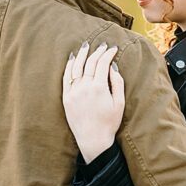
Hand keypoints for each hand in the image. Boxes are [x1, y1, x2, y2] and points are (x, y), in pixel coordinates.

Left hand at [62, 42, 123, 163]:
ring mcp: (73, 92)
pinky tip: (72, 59)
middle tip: (102, 45)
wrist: (93, 139)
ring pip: (76, 67)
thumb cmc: (109, 123)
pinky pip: (66, 77)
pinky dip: (69, 66)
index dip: (108, 54)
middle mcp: (84, 87)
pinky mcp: (66, 97)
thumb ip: (117, 83)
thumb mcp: (119, 103)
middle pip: (89, 63)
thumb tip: (112, 67)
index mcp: (99, 88)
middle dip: (97, 52)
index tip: (113, 49)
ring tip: (86, 46)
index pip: (102, 64)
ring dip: (81, 55)